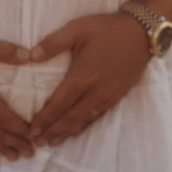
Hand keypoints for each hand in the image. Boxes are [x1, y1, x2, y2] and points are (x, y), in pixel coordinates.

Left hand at [30, 12, 150, 146]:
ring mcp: (108, 97)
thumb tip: (30, 56)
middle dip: (52, 132)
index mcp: (82, 77)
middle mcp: (95, 92)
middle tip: (37, 143)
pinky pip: (97, 118)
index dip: (44, 119)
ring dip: (67, 133)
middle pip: (70, 119)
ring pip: (84, 121)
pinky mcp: (117, 97)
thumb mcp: (77, 29)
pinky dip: (84, 127)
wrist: (140, 33)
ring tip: (52, 142)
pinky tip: (77, 130)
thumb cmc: (106, 29)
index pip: (59, 104)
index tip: (31, 129)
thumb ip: (53, 43)